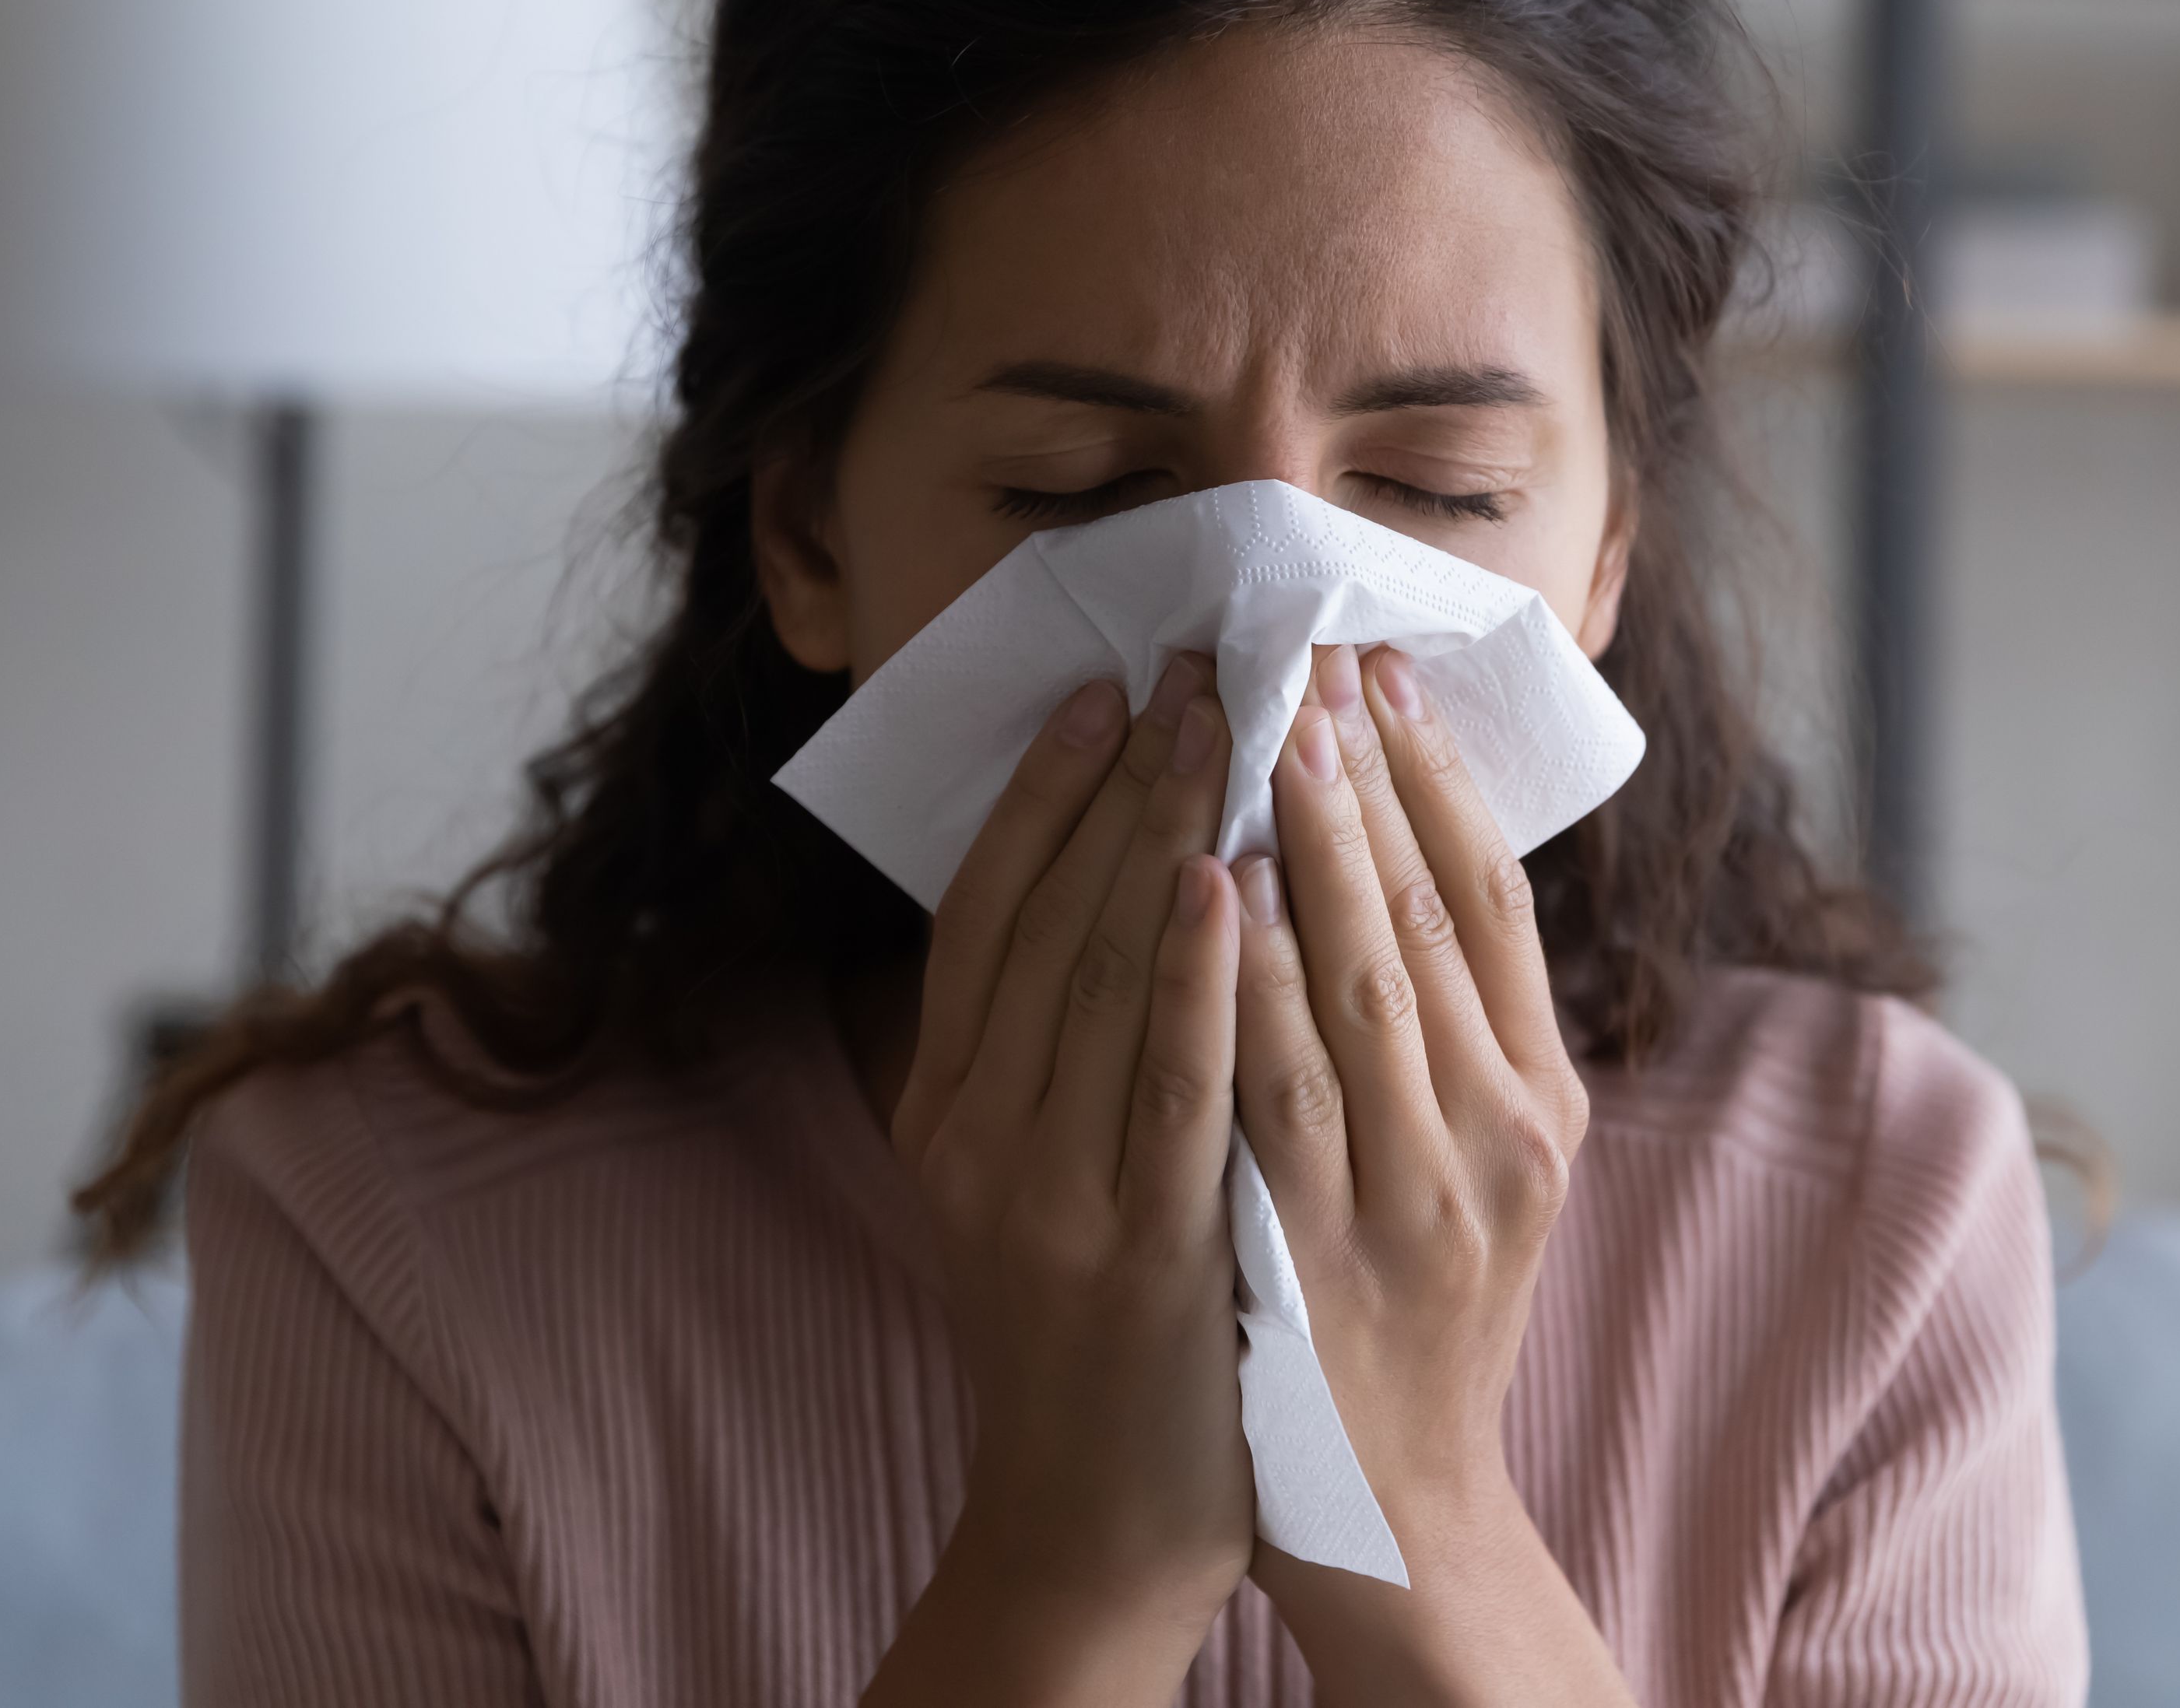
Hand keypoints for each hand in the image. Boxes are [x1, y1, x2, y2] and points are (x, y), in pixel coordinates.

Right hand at [862, 655, 1250, 1707]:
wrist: (1097, 1516)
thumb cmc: (1092, 1321)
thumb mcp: (1033, 1169)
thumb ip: (1053, 1043)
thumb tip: (1122, 872)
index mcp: (943, 1102)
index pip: (985, 907)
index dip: (1044, 788)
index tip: (1109, 684)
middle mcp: (973, 1133)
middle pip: (1047, 916)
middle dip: (1128, 777)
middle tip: (1197, 662)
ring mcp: (1046, 1193)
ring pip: (1104, 976)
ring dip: (1169, 835)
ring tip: (1228, 722)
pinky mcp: (1134, 1250)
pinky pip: (1170, 1084)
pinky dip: (1199, 973)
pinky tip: (1235, 877)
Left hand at [1230, 644, 1633, 1706]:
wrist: (1382, 1497)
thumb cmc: (1420, 1302)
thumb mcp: (1481, 1166)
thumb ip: (1460, 1028)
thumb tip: (1410, 849)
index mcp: (1542, 1103)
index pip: (1494, 902)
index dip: (1440, 777)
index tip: (1382, 669)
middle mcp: (1491, 1140)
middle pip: (1426, 920)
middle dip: (1364, 779)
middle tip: (1307, 657)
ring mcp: (1404, 1198)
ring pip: (1355, 988)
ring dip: (1308, 850)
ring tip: (1261, 730)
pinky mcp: (1310, 1249)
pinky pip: (1270, 1087)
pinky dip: (1244, 978)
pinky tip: (1210, 887)